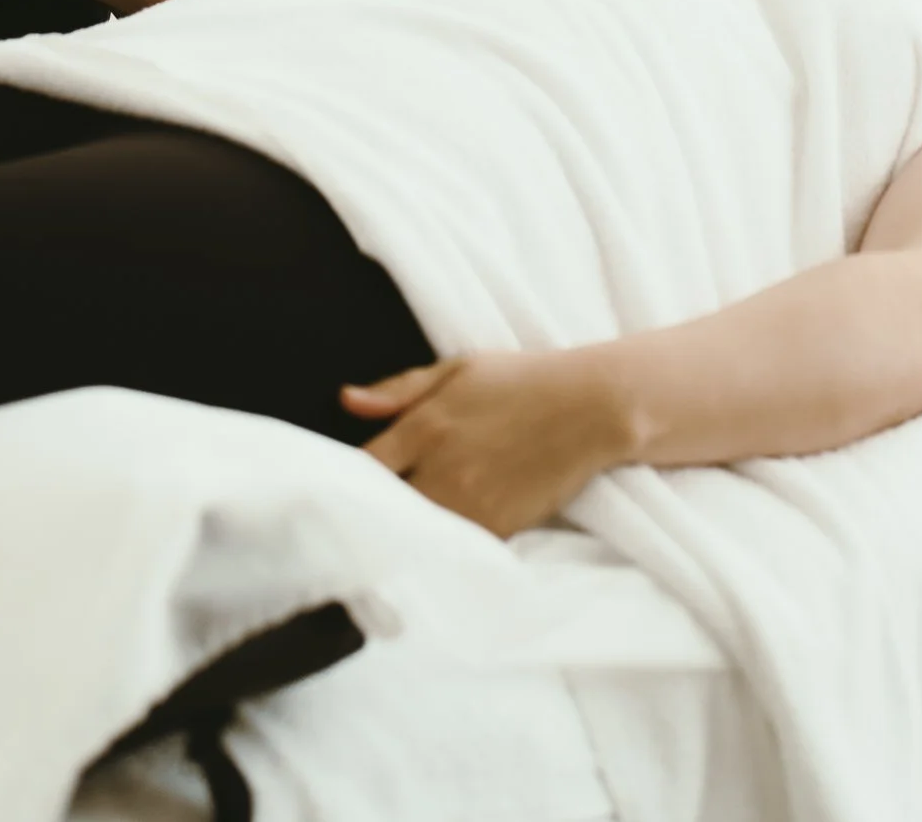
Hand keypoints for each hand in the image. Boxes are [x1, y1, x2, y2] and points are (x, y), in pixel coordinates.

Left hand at [341, 350, 630, 537]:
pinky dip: (439, 552)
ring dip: (400, 536)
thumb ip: (398, 390)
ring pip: (414, 535)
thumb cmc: (522, 380)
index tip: (331, 490)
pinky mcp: (497, 529)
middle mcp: (441, 468)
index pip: (362, 466)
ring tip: (385, 541)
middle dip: (365, 515)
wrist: (590, 406)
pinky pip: (453, 550)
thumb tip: (346, 400)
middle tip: (350, 525)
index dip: (341, 482)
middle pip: (382, 509)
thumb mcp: (457, 371)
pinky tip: (429, 552)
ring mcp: (470, 503)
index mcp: (425, 425)